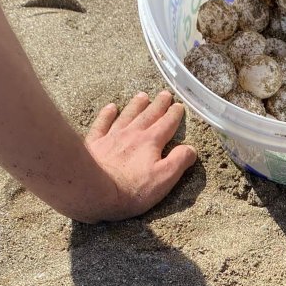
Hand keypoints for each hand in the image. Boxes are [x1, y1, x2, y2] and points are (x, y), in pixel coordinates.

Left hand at [83, 91, 196, 221]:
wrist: (94, 190)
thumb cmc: (132, 189)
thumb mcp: (164, 179)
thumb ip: (179, 161)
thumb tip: (190, 149)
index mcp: (151, 142)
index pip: (166, 124)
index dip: (174, 115)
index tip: (179, 106)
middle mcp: (132, 134)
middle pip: (148, 115)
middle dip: (158, 105)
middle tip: (165, 94)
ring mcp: (112, 137)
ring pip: (127, 116)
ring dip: (136, 105)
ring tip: (143, 96)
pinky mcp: (94, 143)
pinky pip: (102, 124)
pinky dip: (107, 114)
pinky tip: (111, 107)